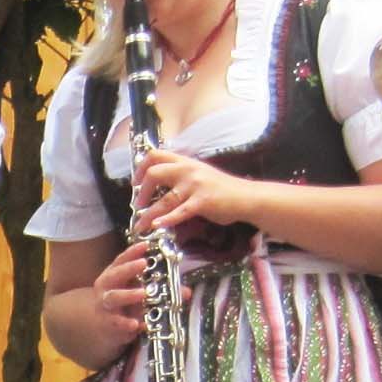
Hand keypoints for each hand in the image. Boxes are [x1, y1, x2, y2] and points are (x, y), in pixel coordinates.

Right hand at [82, 243, 151, 356]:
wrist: (100, 325)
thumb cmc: (123, 303)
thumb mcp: (138, 292)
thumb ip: (161, 290)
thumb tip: (187, 292)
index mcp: (114, 274)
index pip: (121, 260)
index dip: (132, 251)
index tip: (146, 246)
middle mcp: (107, 287)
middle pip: (115, 274)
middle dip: (129, 268)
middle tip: (144, 264)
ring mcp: (106, 305)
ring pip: (114, 297)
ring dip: (129, 295)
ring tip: (143, 293)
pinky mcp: (108, 324)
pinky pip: (117, 323)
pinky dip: (126, 324)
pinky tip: (136, 325)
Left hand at [136, 147, 257, 235]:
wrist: (245, 197)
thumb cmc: (221, 188)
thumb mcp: (199, 174)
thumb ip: (180, 176)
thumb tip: (158, 186)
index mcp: (185, 162)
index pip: (155, 155)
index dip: (141, 167)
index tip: (135, 182)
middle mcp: (188, 170)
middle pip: (154, 174)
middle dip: (141, 192)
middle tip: (137, 205)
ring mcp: (195, 185)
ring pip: (164, 200)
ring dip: (148, 214)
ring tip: (140, 226)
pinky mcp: (202, 202)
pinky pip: (180, 212)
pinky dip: (166, 220)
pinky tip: (157, 226)